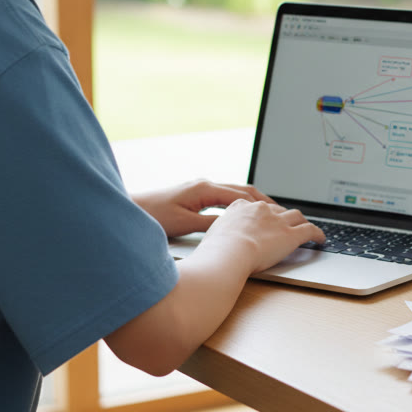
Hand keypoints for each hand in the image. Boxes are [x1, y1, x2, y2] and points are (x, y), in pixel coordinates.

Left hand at [132, 180, 275, 237]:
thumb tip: (232, 226)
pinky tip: (244, 214)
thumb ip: (210, 224)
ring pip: (234, 193)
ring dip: (252, 202)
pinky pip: (224, 198)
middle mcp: (205, 185)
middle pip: (242, 190)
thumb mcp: (185, 224)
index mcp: (205, 189)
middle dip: (262, 201)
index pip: (241, 195)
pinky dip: (239, 204)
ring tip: (268, 213)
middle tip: (280, 212)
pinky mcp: (195, 196)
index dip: (261, 205)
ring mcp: (200, 189)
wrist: (131, 209)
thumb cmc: (153, 215)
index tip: (276, 214)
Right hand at [199, 199, 326, 273]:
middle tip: (286, 224)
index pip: (256, 207)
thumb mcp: (211, 235)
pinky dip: (318, 234)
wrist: (228, 254)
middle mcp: (261, 210)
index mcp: (240, 207)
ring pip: (296, 216)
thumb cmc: (215, 251)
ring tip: (305, 227)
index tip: (265, 219)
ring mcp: (277, 221)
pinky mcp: (291, 235)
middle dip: (282, 216)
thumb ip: (218, 234)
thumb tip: (215, 243)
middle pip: (277, 210)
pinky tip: (321, 239)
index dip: (263, 214)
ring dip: (301, 221)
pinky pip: (310, 230)